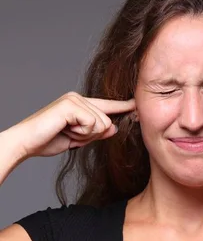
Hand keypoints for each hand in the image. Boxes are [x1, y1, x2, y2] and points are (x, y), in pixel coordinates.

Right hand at [6, 92, 136, 158]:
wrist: (28, 142)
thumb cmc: (49, 140)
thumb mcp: (78, 139)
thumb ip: (96, 133)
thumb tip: (114, 127)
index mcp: (80, 104)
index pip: (107, 106)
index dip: (123, 107)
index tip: (137, 105)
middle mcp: (78, 98)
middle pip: (106, 122)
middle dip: (91, 136)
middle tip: (71, 135)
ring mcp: (74, 99)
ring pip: (100, 124)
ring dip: (84, 135)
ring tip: (66, 132)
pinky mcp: (70, 105)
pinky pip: (92, 124)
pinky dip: (80, 133)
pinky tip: (65, 129)